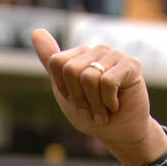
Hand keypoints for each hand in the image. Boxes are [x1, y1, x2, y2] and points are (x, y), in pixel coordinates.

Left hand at [31, 27, 153, 162]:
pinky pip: (107, 82)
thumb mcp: (65, 93)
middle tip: (92, 109)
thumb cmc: (92, 115)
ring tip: (104, 110)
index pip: (57, 62)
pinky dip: (108, 102)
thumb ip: (51, 63)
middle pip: (71, 69)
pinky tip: (116, 105)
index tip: (76, 101)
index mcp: (80, 55)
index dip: (64, 89)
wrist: (119, 134)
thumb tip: (35, 31)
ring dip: (95, 104)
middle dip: (79, 98)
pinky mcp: (131, 64)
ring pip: (89, 77)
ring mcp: (115, 55)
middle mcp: (97, 50)